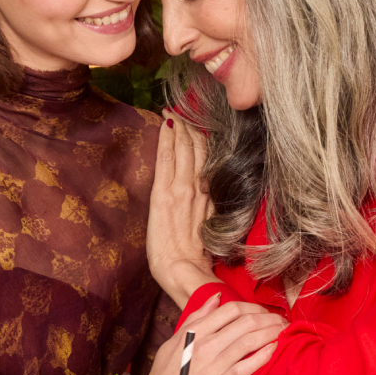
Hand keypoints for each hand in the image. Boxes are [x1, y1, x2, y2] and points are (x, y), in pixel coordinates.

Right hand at [139, 294, 283, 374]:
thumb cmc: (168, 372)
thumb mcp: (176, 339)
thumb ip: (196, 317)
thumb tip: (216, 298)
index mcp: (195, 331)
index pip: (231, 310)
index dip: (253, 307)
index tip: (264, 312)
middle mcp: (205, 345)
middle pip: (245, 323)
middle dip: (268, 319)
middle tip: (281, 321)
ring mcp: (213, 365)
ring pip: (249, 342)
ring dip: (271, 334)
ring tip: (283, 333)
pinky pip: (245, 368)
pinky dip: (262, 357)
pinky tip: (273, 351)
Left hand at [148, 109, 219, 306]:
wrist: (181, 271)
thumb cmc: (196, 260)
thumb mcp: (211, 228)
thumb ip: (212, 207)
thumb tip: (212, 190)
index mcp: (211, 196)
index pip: (209, 159)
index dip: (205, 137)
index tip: (203, 119)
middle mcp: (198, 188)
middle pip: (198, 148)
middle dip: (192, 125)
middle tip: (188, 104)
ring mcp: (181, 189)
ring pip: (183, 148)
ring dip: (180, 126)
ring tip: (177, 107)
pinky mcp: (163, 194)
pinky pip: (166, 159)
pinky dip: (166, 138)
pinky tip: (166, 122)